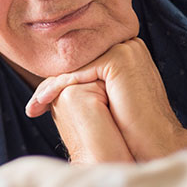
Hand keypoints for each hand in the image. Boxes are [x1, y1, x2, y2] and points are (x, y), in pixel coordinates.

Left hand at [26, 38, 186, 160]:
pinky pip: (77, 73)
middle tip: (32, 107)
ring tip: (32, 108)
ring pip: (74, 68)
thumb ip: (90, 82)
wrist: (154, 142)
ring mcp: (125, 49)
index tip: (39, 102)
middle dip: (51, 85)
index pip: (82, 63)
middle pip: (76, 63)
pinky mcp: (119, 59)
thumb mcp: (106, 97)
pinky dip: (56, 88)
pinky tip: (40, 103)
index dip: (59, 81)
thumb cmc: (130, 127)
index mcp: (127, 50)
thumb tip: (57, 81)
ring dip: (49, 88)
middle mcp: (128, 45)